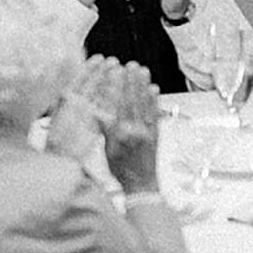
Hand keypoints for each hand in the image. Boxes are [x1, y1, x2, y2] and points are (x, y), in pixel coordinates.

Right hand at [100, 62, 161, 193]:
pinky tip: (154, 90)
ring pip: (144, 104)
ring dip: (143, 86)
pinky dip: (155, 101)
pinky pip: (155, 114)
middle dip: (130, 81)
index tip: (113, 71)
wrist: (141, 186)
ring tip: (143, 71)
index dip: (115, 87)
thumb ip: (104, 130)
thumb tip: (97, 111)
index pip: (115, 105)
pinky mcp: (156, 134)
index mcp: (119, 135)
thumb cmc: (120, 171)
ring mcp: (147, 132)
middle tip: (130, 65)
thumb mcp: (105, 150)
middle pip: (131, 101)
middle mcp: (134, 131)